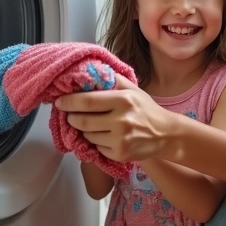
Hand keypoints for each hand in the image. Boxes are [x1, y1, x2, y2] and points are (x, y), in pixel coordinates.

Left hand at [54, 74, 173, 161]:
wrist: (166, 134)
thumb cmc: (146, 109)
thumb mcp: (133, 89)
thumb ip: (112, 80)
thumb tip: (89, 71)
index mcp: (124, 100)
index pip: (87, 101)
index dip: (69, 102)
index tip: (60, 102)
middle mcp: (122, 120)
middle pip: (83, 121)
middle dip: (72, 118)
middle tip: (70, 115)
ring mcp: (121, 139)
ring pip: (88, 135)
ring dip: (85, 130)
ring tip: (92, 125)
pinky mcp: (120, 154)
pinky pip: (97, 147)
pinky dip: (96, 142)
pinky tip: (105, 136)